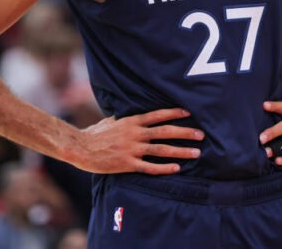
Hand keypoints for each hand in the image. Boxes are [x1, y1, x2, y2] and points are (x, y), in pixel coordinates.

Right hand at [75, 108, 203, 174]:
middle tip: (201, 134)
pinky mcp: (127, 164)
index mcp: (132, 121)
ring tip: (196, 153)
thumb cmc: (95, 133)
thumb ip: (126, 119)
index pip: (158, 115)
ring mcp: (132, 149)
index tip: (189, 112)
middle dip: (185, 132)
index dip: (174, 113)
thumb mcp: (112, 120)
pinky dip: (164, 168)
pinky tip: (176, 168)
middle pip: (165, 131)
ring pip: (161, 149)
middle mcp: (135, 134)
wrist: (80, 147)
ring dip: (180, 151)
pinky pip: (150, 167)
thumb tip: (134, 113)